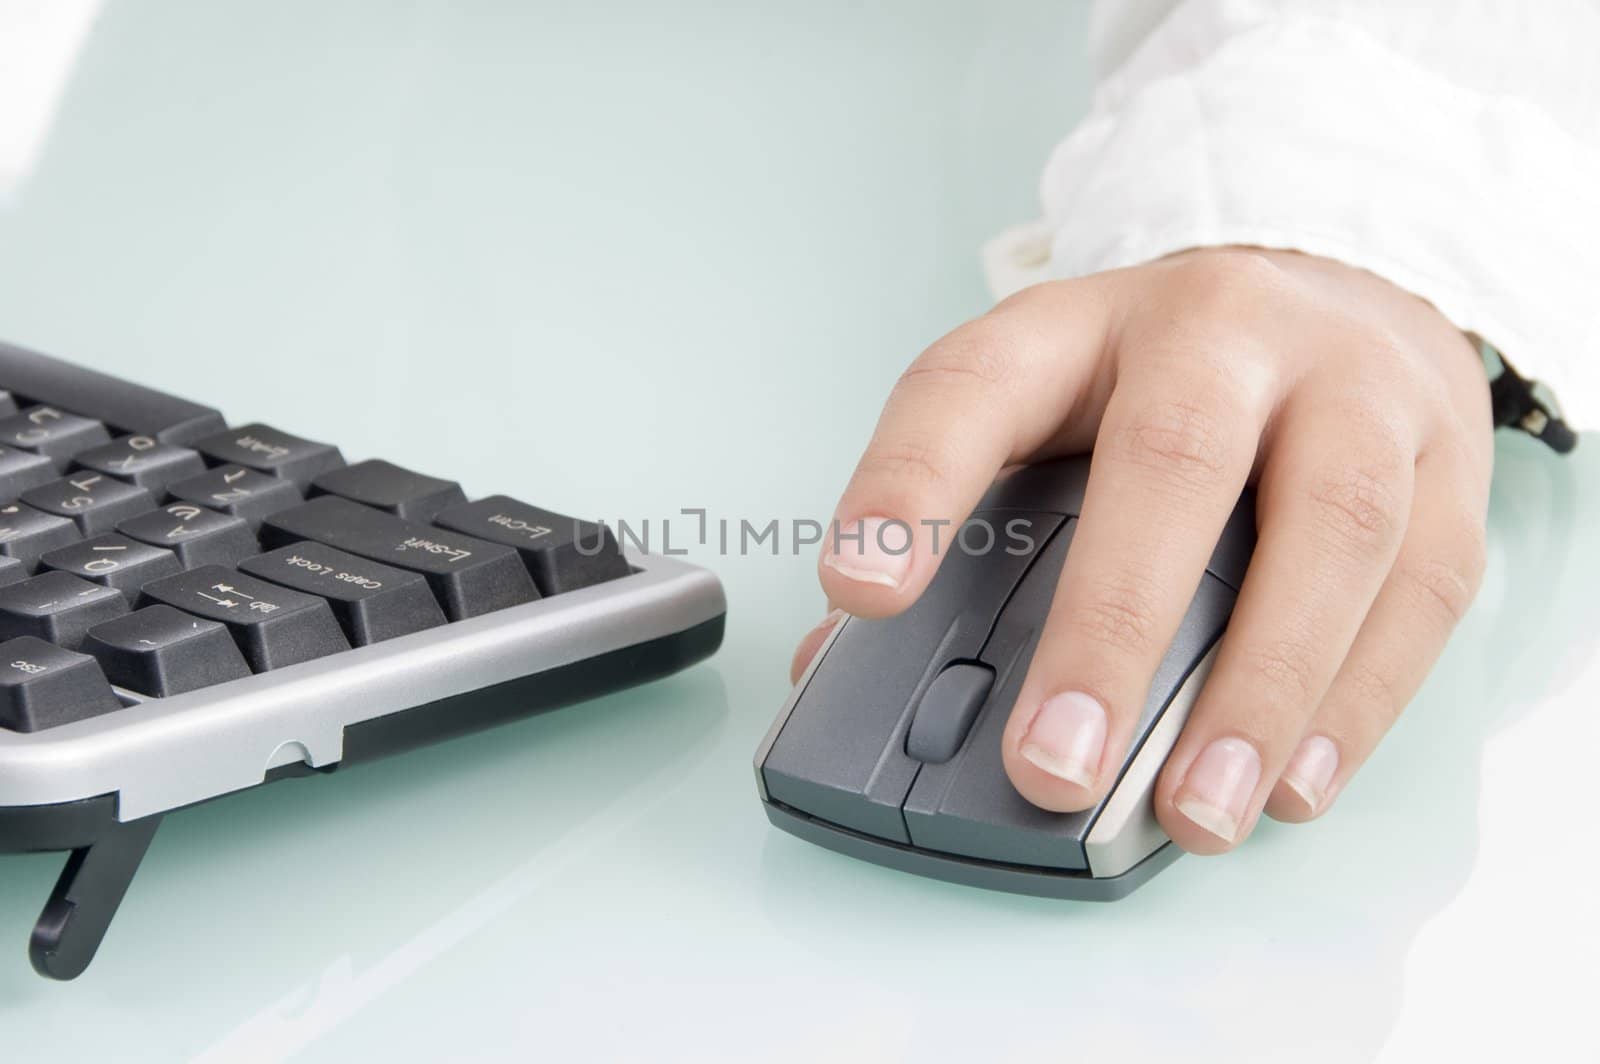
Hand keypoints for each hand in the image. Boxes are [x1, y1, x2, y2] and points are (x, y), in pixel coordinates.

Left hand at [793, 248, 1492, 853]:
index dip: (910, 487)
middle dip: (1110, 626)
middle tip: (1053, 766)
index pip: (974, 385)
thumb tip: (845, 664)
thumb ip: (954, 523)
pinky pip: (1420, 584)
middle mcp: (1223, 331)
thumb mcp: (1042, 408)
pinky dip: (1359, 698)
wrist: (1338, 294)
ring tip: (1195, 811)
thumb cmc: (1164, 379)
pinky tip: (1293, 783)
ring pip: (1330, 523)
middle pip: (1173, 457)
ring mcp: (1354, 384)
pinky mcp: (1448, 462)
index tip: (859, 590)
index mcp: (1080, 325)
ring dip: (1263, 687)